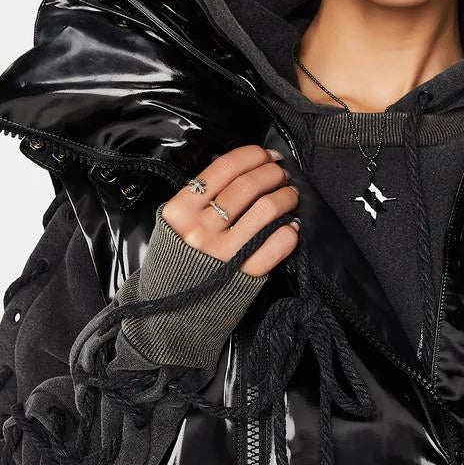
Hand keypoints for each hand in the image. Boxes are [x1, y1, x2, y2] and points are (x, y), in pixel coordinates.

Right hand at [161, 145, 299, 277]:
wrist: (172, 309)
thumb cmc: (178, 260)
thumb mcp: (177, 223)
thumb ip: (200, 196)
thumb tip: (243, 169)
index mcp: (181, 210)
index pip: (224, 168)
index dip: (252, 155)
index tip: (266, 155)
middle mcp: (201, 229)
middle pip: (249, 185)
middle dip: (273, 173)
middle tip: (281, 174)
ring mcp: (223, 252)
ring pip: (267, 209)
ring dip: (286, 196)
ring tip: (290, 196)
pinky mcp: (244, 273)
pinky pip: (277, 243)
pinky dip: (290, 231)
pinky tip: (291, 226)